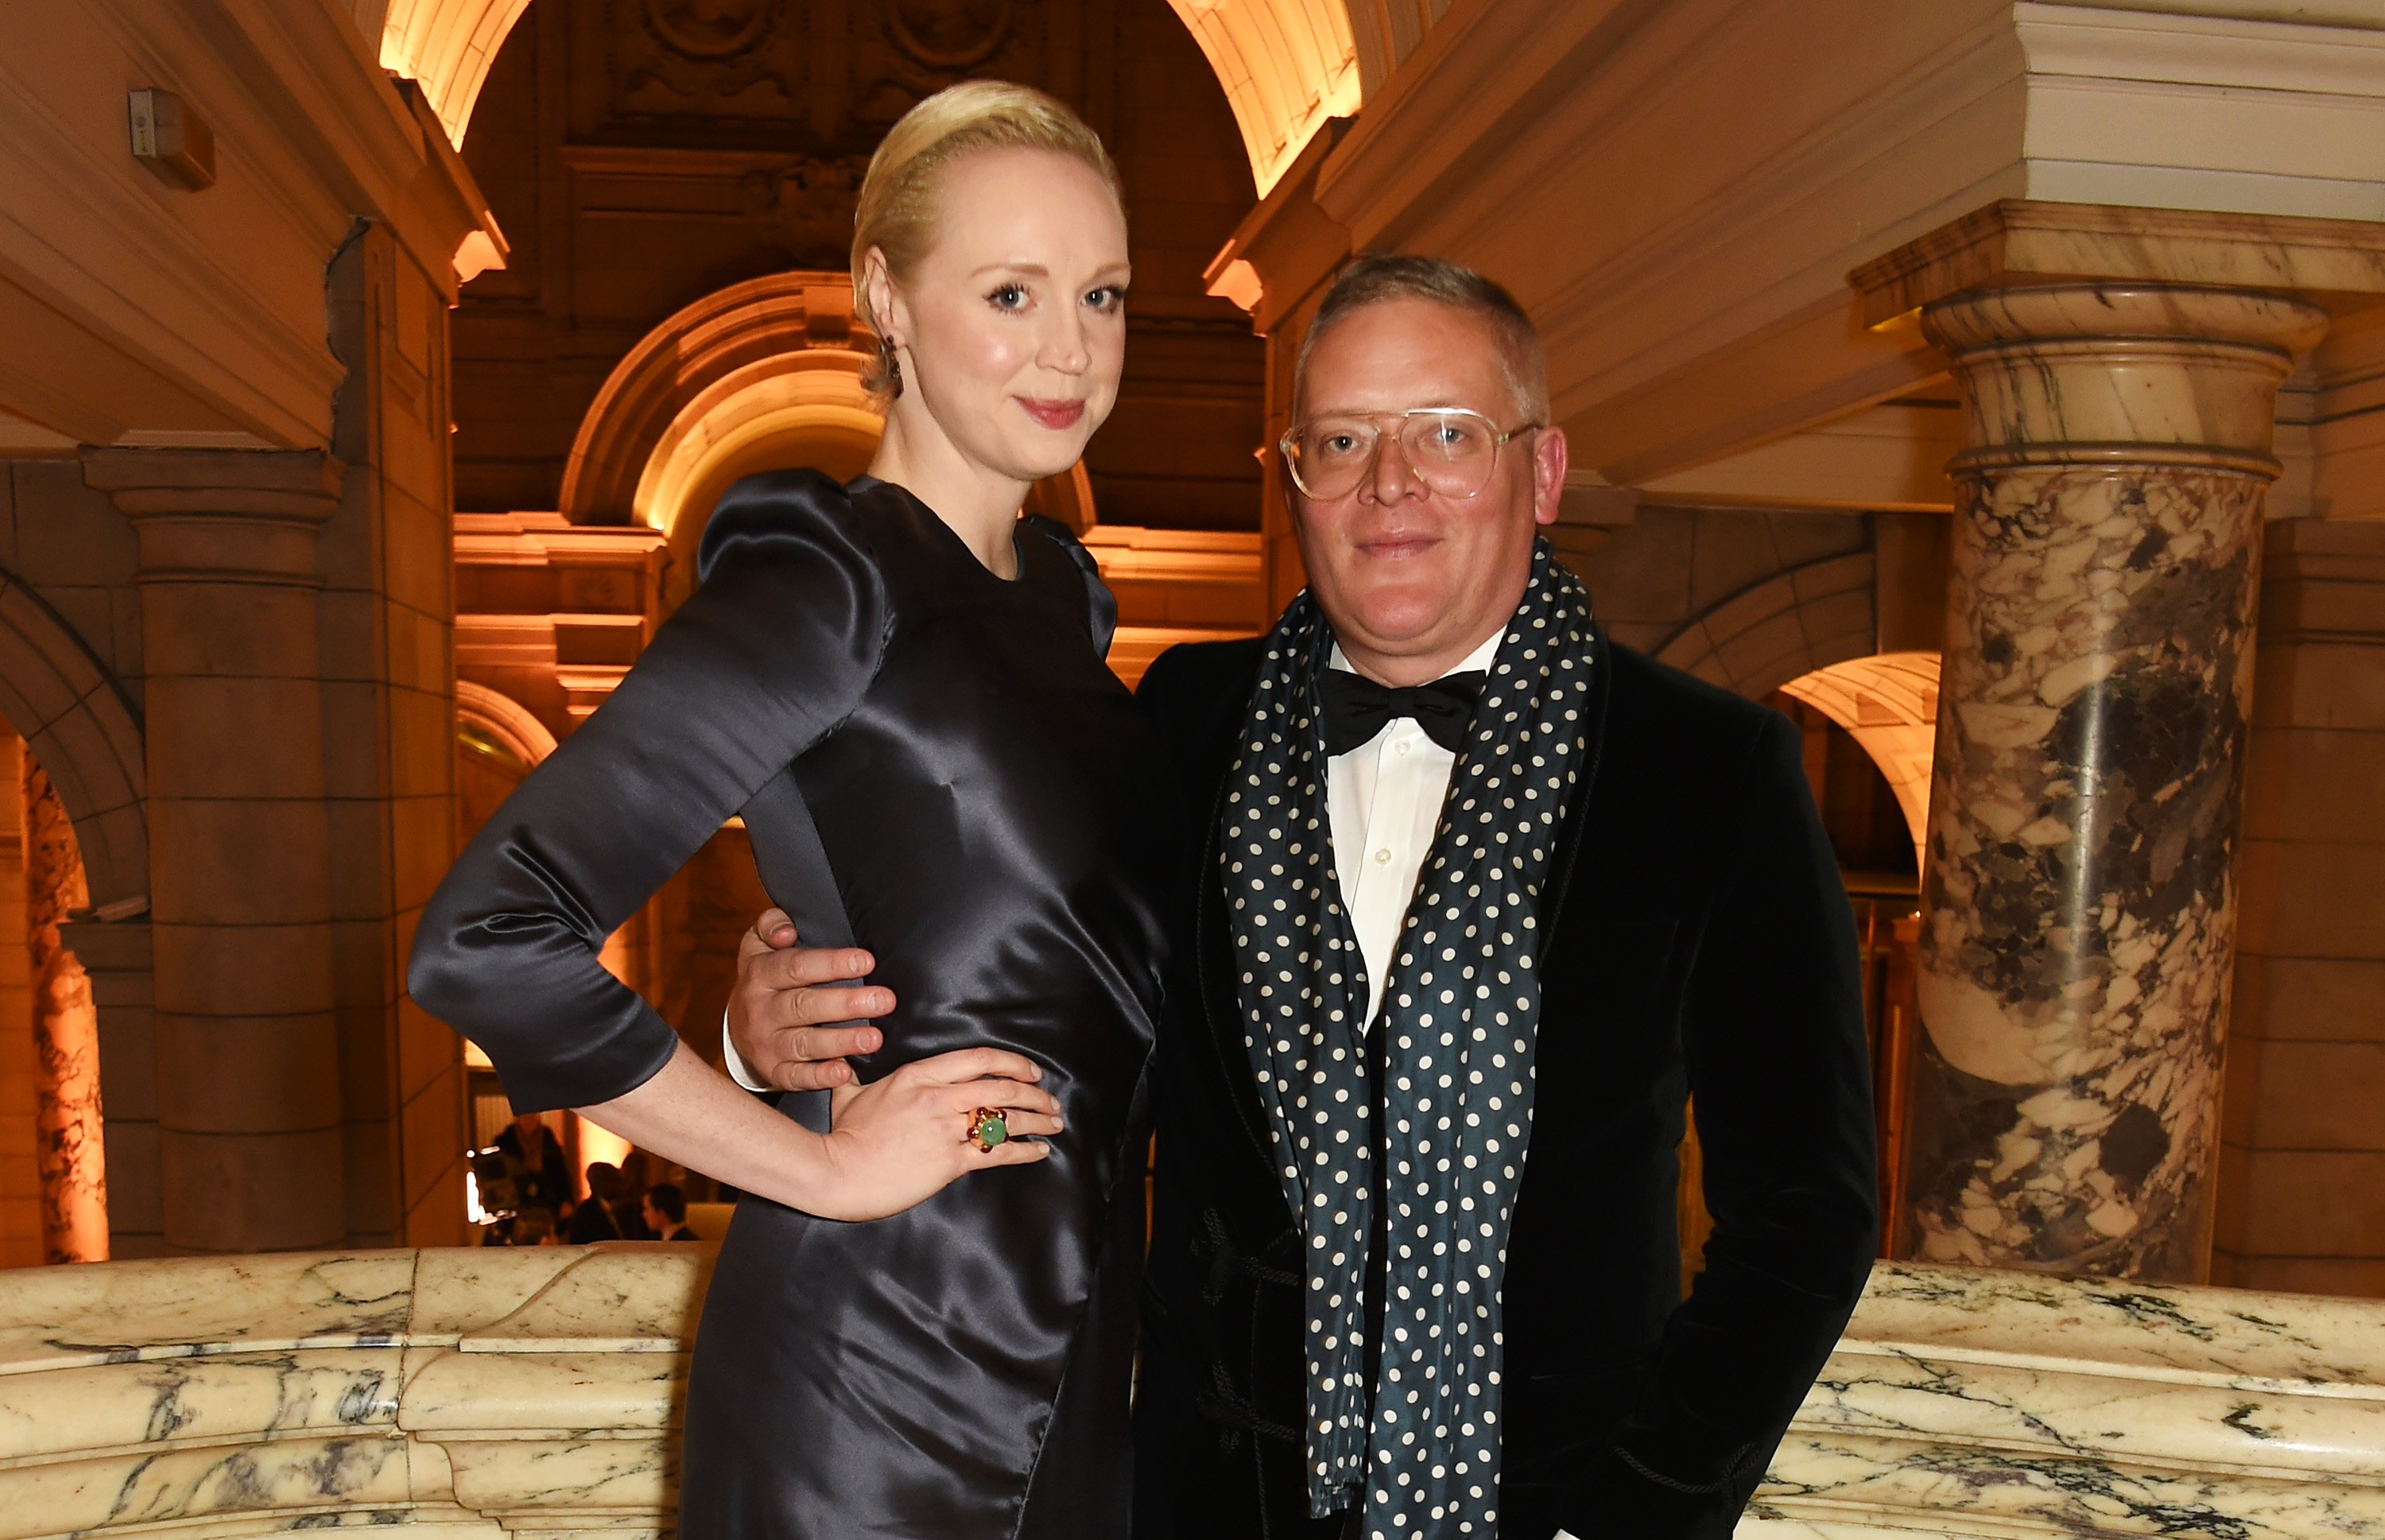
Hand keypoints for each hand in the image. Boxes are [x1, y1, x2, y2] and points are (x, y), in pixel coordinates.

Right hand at [731, 909, 897, 1090]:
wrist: (738, 1023)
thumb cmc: (764, 975)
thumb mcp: (758, 942)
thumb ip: (772, 924)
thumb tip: (787, 930)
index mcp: (760, 973)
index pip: (797, 966)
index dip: (832, 963)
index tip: (867, 961)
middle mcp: (760, 1009)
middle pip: (805, 1005)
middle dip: (847, 1003)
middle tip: (884, 1000)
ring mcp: (765, 1043)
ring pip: (804, 1043)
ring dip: (841, 1041)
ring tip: (874, 1038)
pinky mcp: (772, 1071)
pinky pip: (795, 1077)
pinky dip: (819, 1077)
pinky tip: (844, 1072)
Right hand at [817, 1047, 1062, 1219]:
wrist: (837, 1173)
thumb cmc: (843, 1136)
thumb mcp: (849, 1094)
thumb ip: (857, 1079)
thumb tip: (846, 1069)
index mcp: (918, 1075)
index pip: (978, 1059)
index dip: (1012, 1062)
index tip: (1029, 1071)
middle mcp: (937, 1097)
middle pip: (1000, 1086)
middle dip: (1034, 1093)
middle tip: (1050, 1100)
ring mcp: (945, 1129)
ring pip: (1005, 1118)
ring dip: (1037, 1120)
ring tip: (1055, 1123)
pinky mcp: (950, 1161)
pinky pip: (998, 1153)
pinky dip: (1025, 1151)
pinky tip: (1040, 1151)